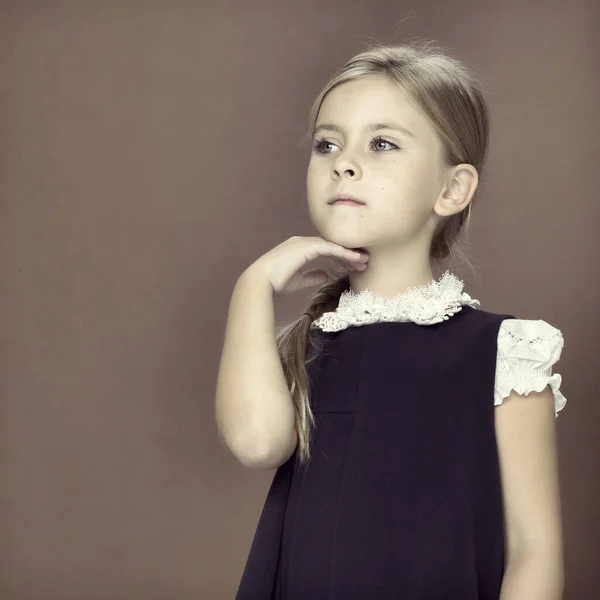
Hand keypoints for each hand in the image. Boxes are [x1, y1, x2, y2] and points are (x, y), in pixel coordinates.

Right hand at [245, 236, 368, 296]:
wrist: (261, 281)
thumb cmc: (275, 283)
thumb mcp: (298, 280)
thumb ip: (312, 276)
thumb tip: (326, 275)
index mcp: (300, 249)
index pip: (325, 250)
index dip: (341, 257)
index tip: (353, 266)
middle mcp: (303, 242)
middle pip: (332, 245)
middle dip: (349, 254)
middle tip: (364, 262)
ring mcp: (305, 243)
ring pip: (333, 245)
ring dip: (350, 253)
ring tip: (364, 261)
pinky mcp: (307, 247)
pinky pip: (330, 248)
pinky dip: (343, 253)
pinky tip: (354, 259)